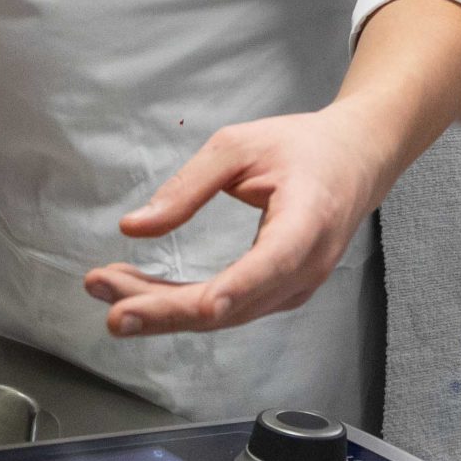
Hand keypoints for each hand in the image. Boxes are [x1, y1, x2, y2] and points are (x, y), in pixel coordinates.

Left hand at [83, 107, 386, 336]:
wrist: (355, 161)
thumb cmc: (301, 147)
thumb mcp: (240, 146)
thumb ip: (188, 186)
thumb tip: (133, 227)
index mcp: (309, 220)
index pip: (274, 262)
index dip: (238, 287)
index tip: (203, 306)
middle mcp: (306, 267)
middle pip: (232, 304)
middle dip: (166, 308)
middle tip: (108, 302)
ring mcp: (294, 288)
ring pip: (221, 315)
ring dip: (161, 307)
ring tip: (105, 287)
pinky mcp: (277, 295)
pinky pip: (224, 308)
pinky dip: (178, 303)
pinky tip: (137, 290)